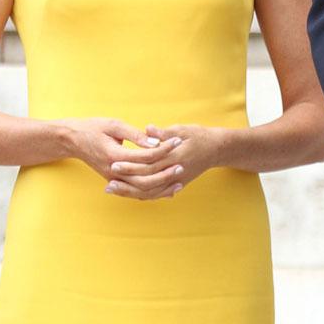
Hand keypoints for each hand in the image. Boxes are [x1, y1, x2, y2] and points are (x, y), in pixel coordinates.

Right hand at [59, 117, 180, 198]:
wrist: (73, 140)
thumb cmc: (93, 128)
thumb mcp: (114, 125)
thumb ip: (135, 135)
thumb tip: (155, 142)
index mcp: (114, 156)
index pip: (145, 156)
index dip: (163, 149)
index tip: (177, 141)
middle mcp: (114, 172)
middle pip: (145, 179)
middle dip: (165, 173)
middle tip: (182, 164)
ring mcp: (114, 179)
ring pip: (141, 191)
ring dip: (161, 188)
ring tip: (179, 181)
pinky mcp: (115, 181)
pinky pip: (135, 192)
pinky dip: (151, 193)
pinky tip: (165, 190)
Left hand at [102, 123, 224, 199]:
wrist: (216, 150)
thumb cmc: (199, 136)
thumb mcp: (182, 129)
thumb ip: (164, 132)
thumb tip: (148, 129)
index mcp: (175, 156)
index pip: (148, 164)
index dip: (130, 164)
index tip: (114, 162)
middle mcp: (175, 172)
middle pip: (146, 181)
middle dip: (125, 180)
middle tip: (107, 178)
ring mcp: (176, 181)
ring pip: (150, 192)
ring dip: (130, 191)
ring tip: (112, 188)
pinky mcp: (176, 185)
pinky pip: (156, 194)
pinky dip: (141, 195)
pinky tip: (127, 193)